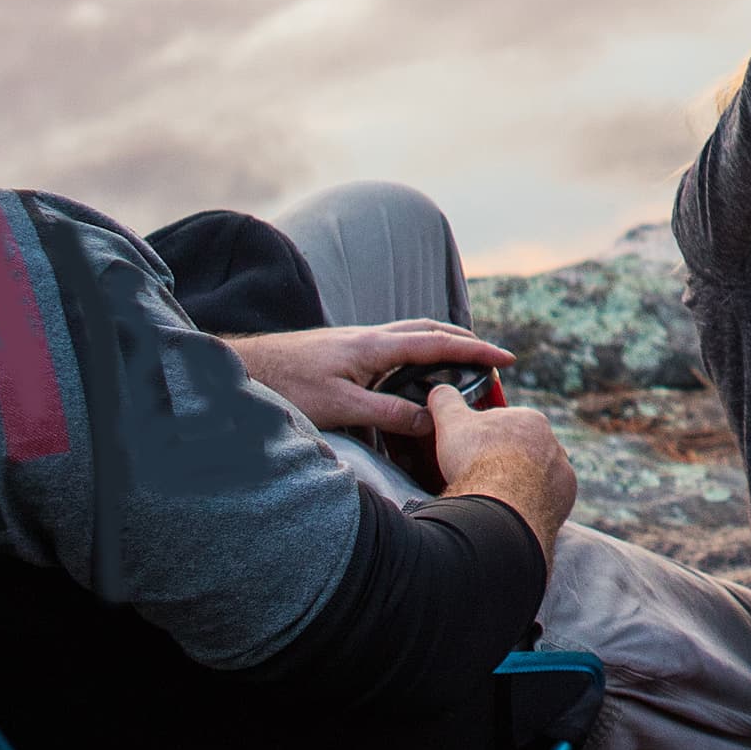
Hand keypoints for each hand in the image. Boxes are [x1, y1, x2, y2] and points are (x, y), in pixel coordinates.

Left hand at [226, 320, 517, 439]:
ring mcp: (355, 342)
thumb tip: (432, 419)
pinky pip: (392, 346)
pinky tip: (411, 374)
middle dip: (465, 341)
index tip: (506, 357)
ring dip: (441, 344)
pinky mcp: (343, 352)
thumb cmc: (287, 385)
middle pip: (429, 330)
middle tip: (492, 359)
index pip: (438, 342)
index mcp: (374, 346)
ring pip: (410, 335)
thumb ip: (389, 413)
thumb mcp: (342, 408)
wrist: (244, 367)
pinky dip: (416, 353)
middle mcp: (369, 336)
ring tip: (462, 364)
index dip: (476, 351)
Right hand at [429, 383, 577, 551]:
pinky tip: (513, 509)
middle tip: (483, 476)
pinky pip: (547, 498)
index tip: (474, 453)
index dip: (486, 439)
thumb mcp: (452, 423)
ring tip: (496, 496)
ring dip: (520, 483)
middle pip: (524, 451)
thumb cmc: (477, 460)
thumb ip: (447, 403)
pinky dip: (532, 503)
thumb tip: (440, 391)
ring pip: (537, 475)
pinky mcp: (564, 498)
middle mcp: (553, 443)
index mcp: (530, 420)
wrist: (500, 505)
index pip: (507, 425)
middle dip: (505, 461)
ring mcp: (562, 472)